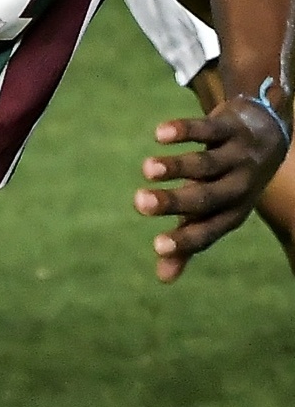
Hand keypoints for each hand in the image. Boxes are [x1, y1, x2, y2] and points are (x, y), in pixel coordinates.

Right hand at [135, 100, 290, 281]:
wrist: (267, 134)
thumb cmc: (228, 180)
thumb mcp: (212, 210)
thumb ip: (188, 239)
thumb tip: (163, 279)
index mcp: (232, 213)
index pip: (209, 231)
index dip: (185, 240)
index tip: (157, 246)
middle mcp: (239, 187)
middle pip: (207, 198)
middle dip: (173, 201)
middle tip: (138, 203)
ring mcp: (237, 157)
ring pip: (206, 164)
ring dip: (176, 167)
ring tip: (147, 169)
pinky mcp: (230, 127)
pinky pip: (207, 129)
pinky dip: (185, 131)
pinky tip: (160, 134)